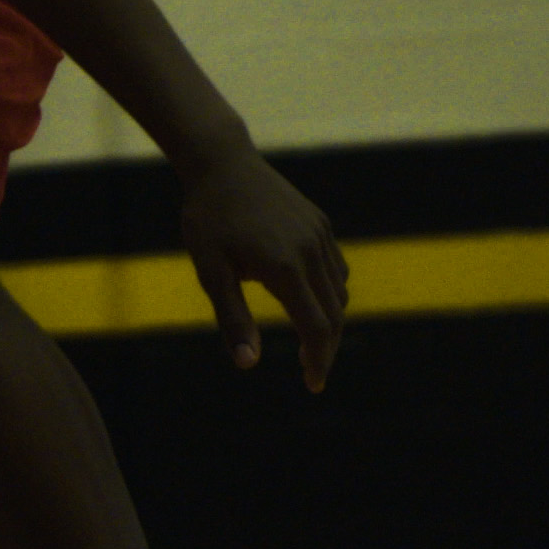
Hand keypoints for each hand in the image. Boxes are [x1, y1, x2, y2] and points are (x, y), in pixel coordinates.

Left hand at [178, 150, 348, 391]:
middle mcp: (311, 252)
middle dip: (326, 348)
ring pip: (340, 291)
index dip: (318, 359)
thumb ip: (233, 319)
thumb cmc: (208, 221)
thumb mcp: (211, 273)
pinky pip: (336, 267)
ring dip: (331, 321)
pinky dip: (331, 292)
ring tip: (312, 344)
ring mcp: (320, 235)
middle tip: (312, 374)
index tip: (313, 384)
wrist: (222, 164)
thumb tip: (247, 365)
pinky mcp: (320, 223)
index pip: (316, 327)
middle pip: (334, 314)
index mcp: (285, 268)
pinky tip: (312, 303)